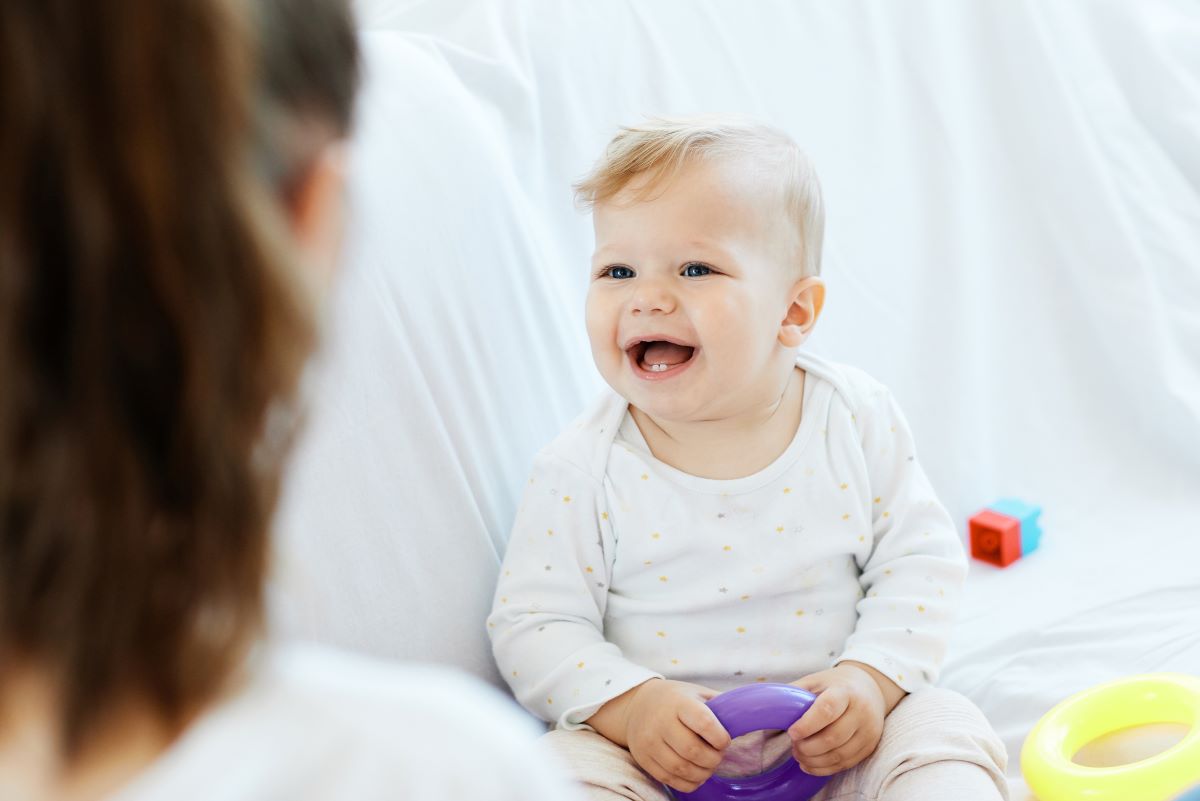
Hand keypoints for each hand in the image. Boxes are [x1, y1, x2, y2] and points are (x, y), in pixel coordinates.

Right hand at [589, 678, 731, 792]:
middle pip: (693, 751)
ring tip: (709, 766)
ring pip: (681, 768)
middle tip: (718, 755)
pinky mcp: (643, 758)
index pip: (703, 723)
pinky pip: (670, 779)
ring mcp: (649, 741)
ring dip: (703, 773)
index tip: (725, 740)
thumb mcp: (697, 693)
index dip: (720, 738)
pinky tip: (696, 774)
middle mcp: (660, 721)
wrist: (637, 705)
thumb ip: (720, 704)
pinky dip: (689, 782)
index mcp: (678, 702)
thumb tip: (750, 715)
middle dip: (714, 759)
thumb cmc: (675, 700)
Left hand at [787, 662, 900, 775]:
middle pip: (833, 737)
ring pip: (839, 755)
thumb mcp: (816, 680)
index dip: (807, 724)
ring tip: (799, 754)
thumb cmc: (836, 685)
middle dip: (808, 747)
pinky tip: (809, 764)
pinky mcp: (869, 747)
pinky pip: (845, 764)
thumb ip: (795, 692)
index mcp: (846, 691)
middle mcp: (862, 712)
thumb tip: (766, 707)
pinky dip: (824, 768)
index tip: (791, 732)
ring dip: (814, 760)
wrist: (871, 689)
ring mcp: (869, 731)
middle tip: (793, 746)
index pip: (827, 709)